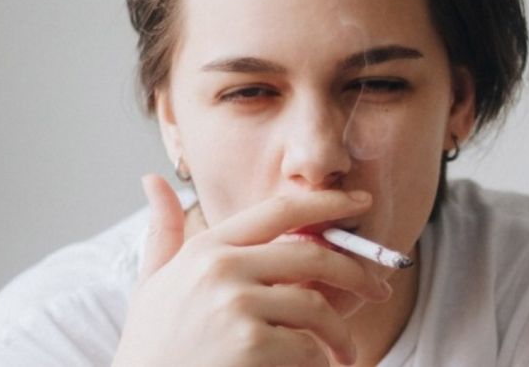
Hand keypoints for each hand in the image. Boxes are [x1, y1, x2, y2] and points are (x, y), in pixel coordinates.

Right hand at [112, 174, 390, 366]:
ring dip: (340, 333)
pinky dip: (319, 362)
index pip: (279, 211)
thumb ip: (162, 232)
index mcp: (206, 248)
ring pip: (316, 306)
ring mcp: (236, 305)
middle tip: (378, 289)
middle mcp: (221, 268)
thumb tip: (152, 180)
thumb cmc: (152, 347)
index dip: (327, 203)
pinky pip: (308, 346)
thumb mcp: (150, 284)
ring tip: (344, 354)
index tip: (360, 202)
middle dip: (356, 273)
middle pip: (313, 256)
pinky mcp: (251, 343)